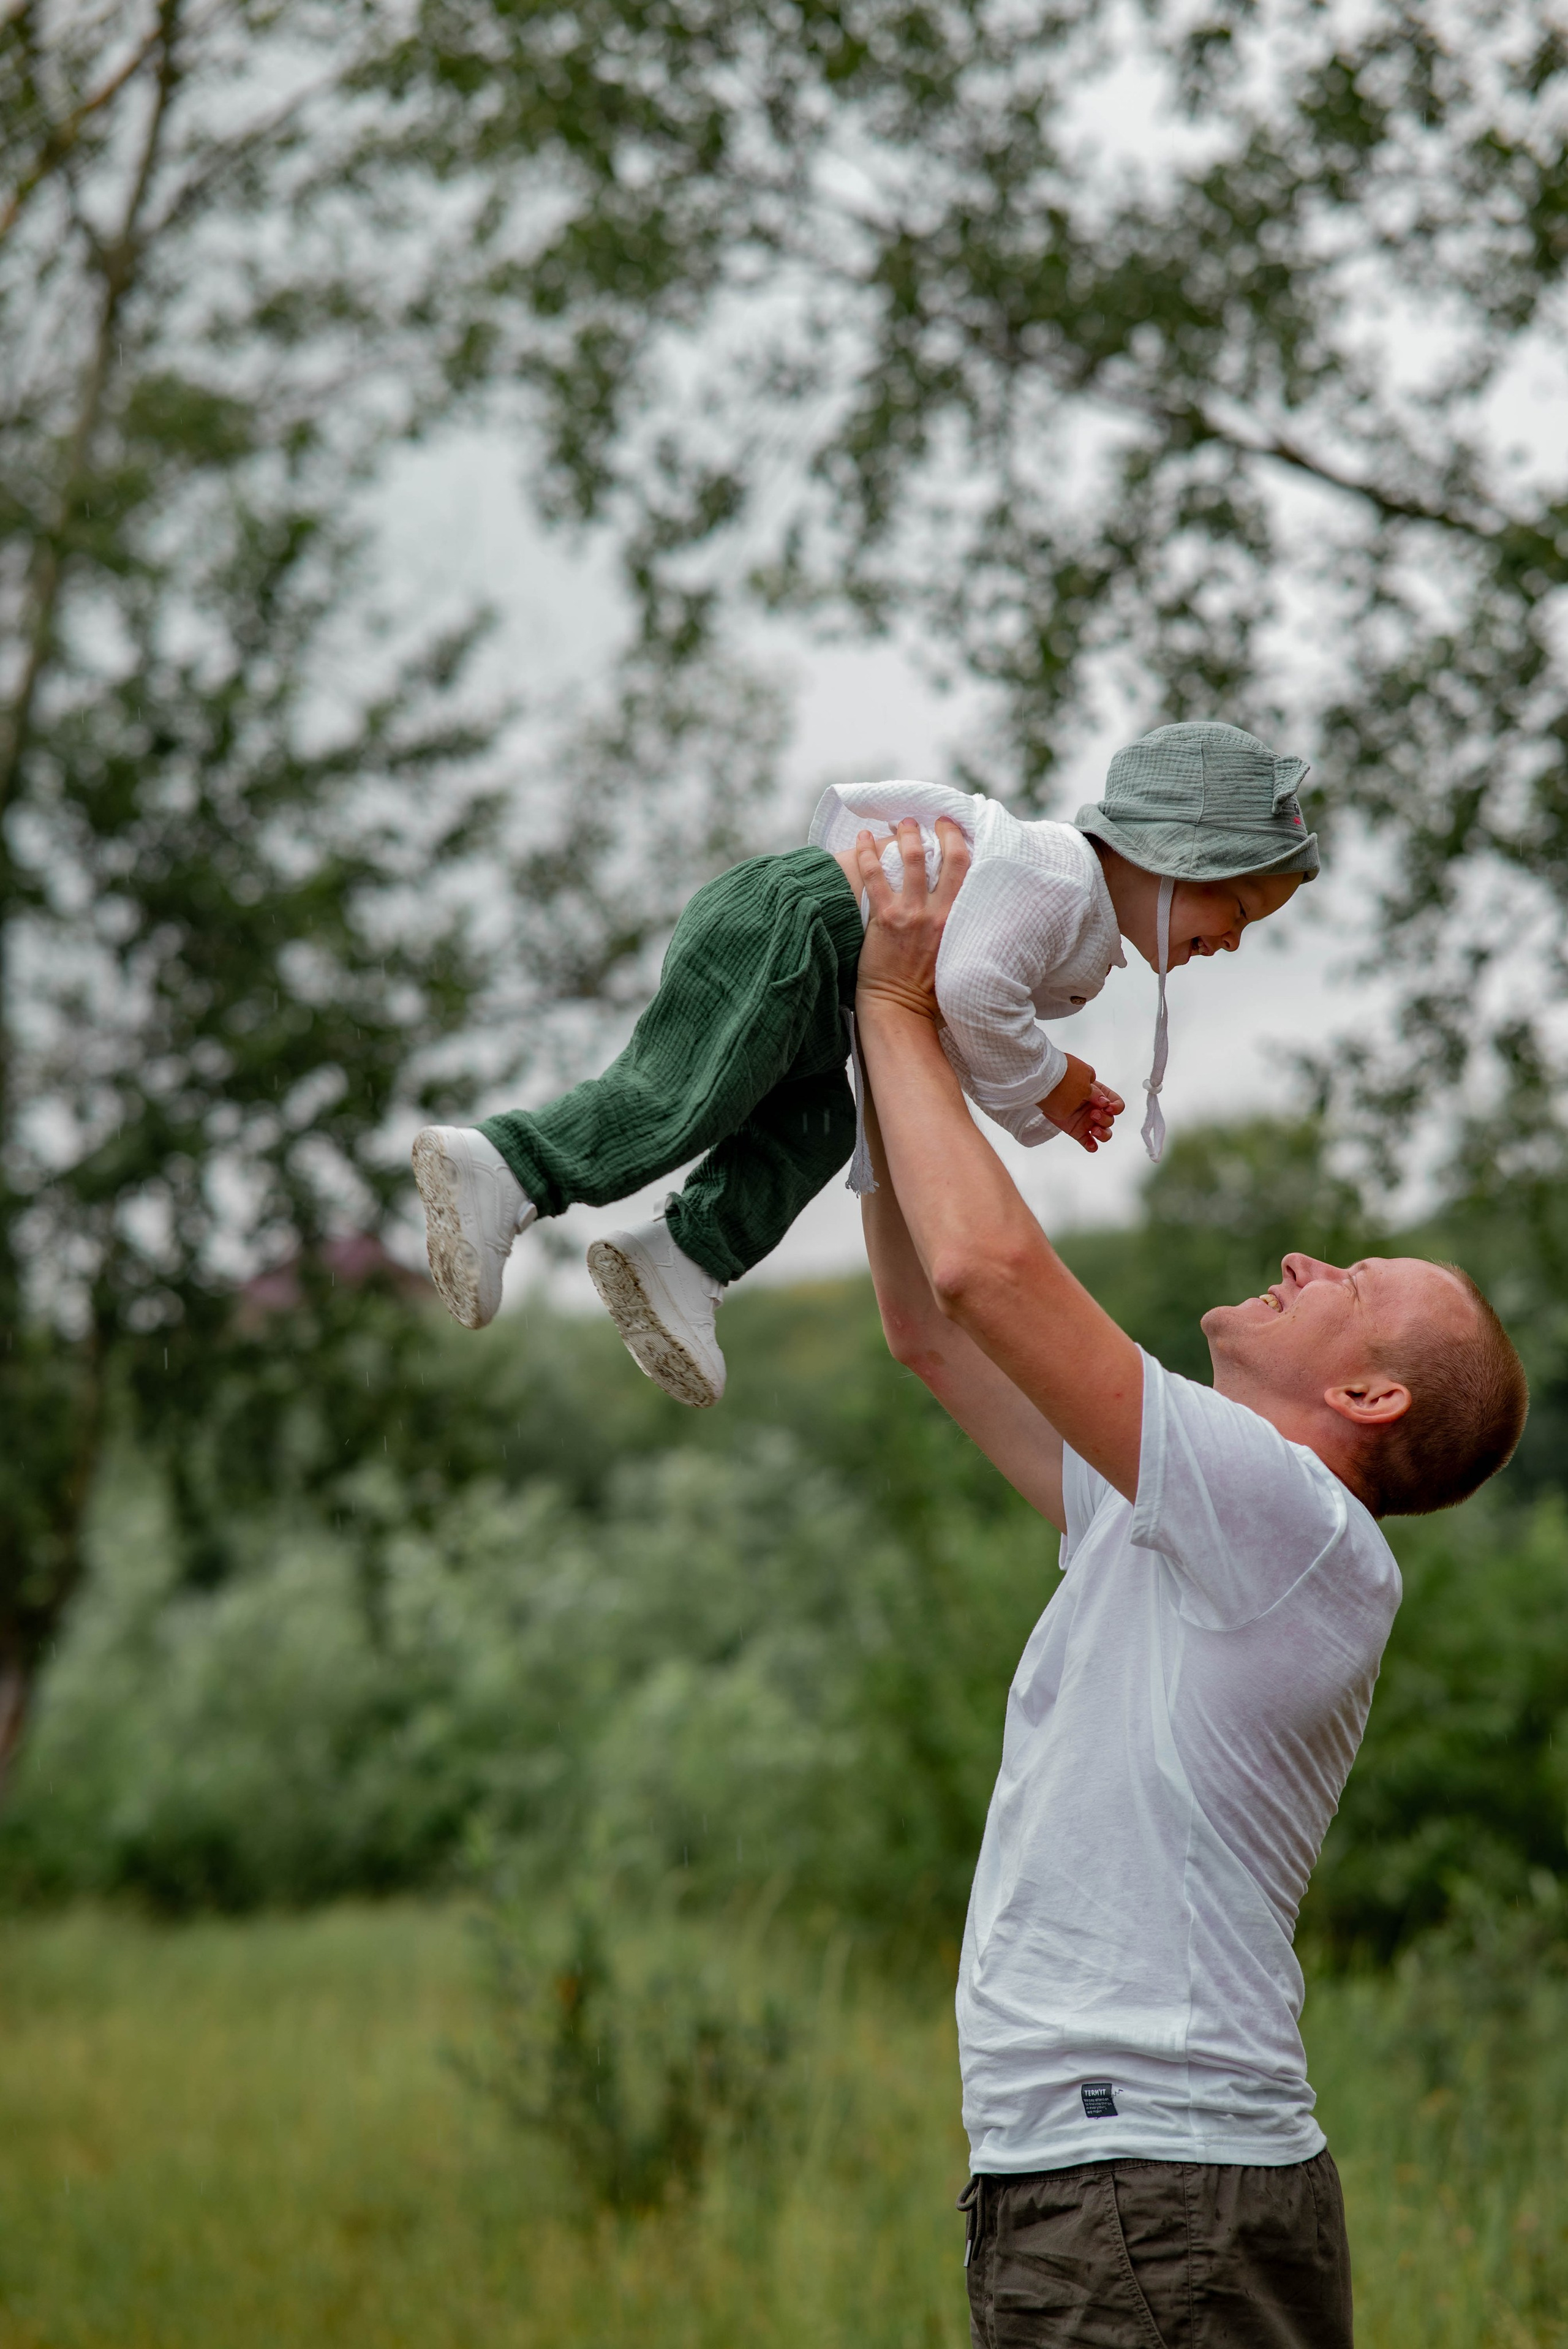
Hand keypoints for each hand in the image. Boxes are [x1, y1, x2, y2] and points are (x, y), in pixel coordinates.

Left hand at [853, 816, 971, 1018]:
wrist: (901, 1010)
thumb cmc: (930, 991)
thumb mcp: (959, 956)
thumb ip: (962, 929)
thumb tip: (965, 908)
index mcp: (960, 919)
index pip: (968, 870)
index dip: (961, 843)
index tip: (955, 831)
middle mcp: (940, 912)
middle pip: (948, 857)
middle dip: (941, 831)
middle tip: (933, 821)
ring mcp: (912, 913)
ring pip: (911, 859)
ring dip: (906, 835)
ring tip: (902, 824)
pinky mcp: (885, 918)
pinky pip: (874, 876)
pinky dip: (867, 853)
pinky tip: (863, 837)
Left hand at [1041, 1055, 1123, 1152]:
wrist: (1044, 1086)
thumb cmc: (1063, 1080)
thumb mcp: (1081, 1082)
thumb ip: (1094, 1092)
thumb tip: (1105, 1102)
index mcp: (1100, 1096)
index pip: (1117, 1104)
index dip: (1116, 1107)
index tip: (1108, 1107)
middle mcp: (1096, 1109)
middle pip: (1110, 1120)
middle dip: (1105, 1118)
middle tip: (1093, 1113)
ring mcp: (1088, 1121)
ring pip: (1104, 1133)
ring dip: (1103, 1133)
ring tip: (1094, 1130)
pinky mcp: (1078, 1131)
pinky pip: (1088, 1142)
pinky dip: (1091, 1145)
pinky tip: (1091, 1145)